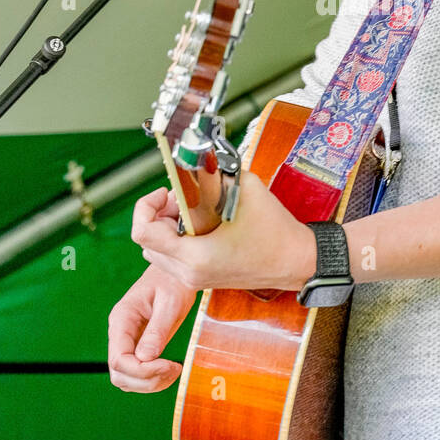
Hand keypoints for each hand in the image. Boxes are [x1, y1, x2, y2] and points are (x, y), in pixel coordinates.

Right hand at [107, 263, 197, 392]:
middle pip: (119, 373)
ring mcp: (126, 340)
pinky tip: (170, 370)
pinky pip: (136, 372)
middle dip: (146, 380)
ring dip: (149, 383)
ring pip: (125, 378)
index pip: (119, 359)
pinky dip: (151, 379)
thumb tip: (145, 358)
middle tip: (174, 370)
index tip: (169, 365)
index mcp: (122, 319)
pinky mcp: (136, 346)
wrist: (174, 273)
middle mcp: (119, 332)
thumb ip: (157, 330)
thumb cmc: (173, 282)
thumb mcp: (170, 303)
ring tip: (174, 370)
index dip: (142, 370)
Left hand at [129, 175, 316, 294]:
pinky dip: (176, 239)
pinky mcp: (202, 278)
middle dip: (159, 214)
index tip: (166, 192)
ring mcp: (195, 280)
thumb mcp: (244, 190)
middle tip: (183, 199)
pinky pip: (172, 259)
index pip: (143, 232)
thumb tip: (195, 159)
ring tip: (192, 211)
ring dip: (166, 227)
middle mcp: (190, 273)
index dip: (146, 206)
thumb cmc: (276, 232)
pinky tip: (201, 224)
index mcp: (195, 256)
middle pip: (147, 241)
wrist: (297, 261)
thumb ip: (215, 174)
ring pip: (157, 251)